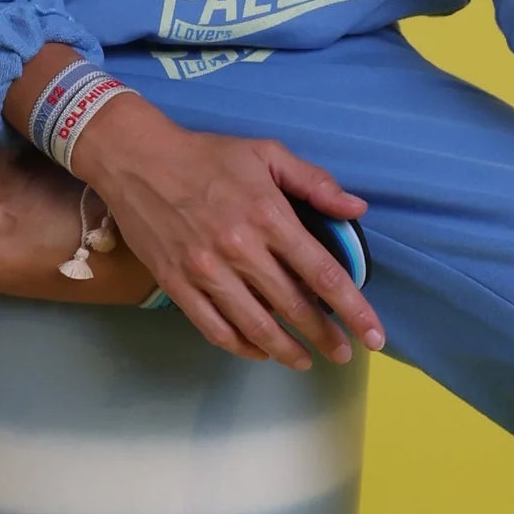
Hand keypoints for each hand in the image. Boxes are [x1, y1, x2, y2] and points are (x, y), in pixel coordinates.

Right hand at [72, 92, 386, 369]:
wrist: (138, 160)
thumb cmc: (208, 155)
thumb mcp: (266, 153)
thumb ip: (314, 182)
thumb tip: (357, 208)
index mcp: (268, 215)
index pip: (323, 273)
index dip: (354, 309)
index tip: (374, 335)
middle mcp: (240, 249)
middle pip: (294, 307)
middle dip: (326, 336)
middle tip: (344, 353)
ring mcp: (206, 272)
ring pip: (256, 327)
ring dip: (288, 351)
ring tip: (306, 361)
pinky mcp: (177, 286)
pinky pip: (215, 329)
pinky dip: (242, 347)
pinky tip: (260, 350)